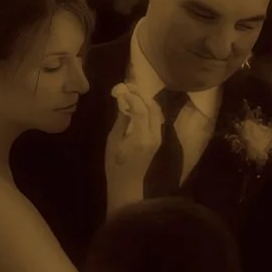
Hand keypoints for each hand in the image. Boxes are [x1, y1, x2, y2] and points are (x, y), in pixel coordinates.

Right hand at [104, 81, 164, 200]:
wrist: (127, 184)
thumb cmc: (115, 164)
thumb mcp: (113, 140)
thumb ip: (121, 119)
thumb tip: (123, 100)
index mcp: (141, 136)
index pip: (142, 109)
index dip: (132, 96)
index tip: (120, 88)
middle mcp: (154, 135)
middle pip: (153, 107)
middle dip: (141, 94)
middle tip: (127, 86)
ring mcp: (158, 137)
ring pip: (156, 111)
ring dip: (145, 100)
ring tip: (131, 93)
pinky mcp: (158, 138)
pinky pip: (156, 118)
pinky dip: (147, 108)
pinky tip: (137, 105)